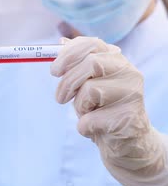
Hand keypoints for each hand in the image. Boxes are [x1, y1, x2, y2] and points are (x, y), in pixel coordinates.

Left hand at [51, 37, 167, 185]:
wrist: (125, 143)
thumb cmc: (101, 108)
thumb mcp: (86, 83)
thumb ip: (76, 64)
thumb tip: (60, 42)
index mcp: (116, 59)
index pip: (92, 44)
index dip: (68, 54)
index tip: (54, 71)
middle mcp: (128, 72)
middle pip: (91, 63)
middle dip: (68, 82)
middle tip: (59, 98)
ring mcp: (132, 94)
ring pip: (90, 90)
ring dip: (78, 106)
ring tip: (87, 113)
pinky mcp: (130, 117)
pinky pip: (92, 118)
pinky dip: (84, 125)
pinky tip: (94, 128)